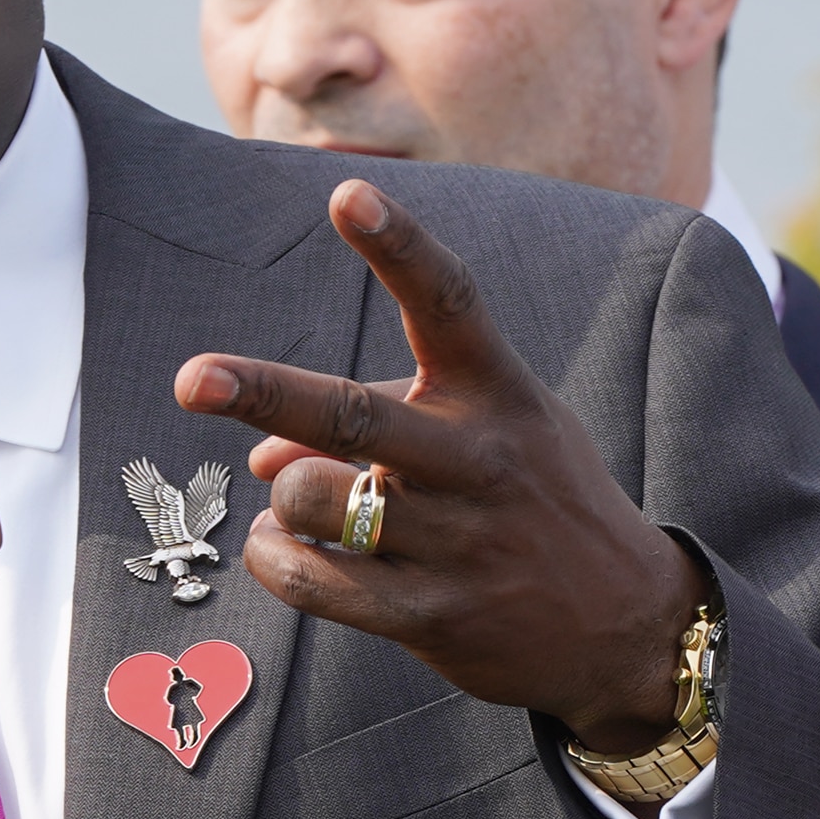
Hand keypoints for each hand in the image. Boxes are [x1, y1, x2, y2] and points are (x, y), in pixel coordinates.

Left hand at [176, 177, 705, 751]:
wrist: (625, 623)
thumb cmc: (533, 501)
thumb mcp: (486, 434)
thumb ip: (379, 419)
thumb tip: (259, 456)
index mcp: (497, 393)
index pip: (449, 302)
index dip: (399, 246)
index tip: (347, 195)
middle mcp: (481, 460)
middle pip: (355, 417)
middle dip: (265, 393)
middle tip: (194, 378)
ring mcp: (460, 541)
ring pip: (318, 501)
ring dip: (279, 496)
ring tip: (286, 504)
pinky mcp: (436, 615)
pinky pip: (317, 582)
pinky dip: (274, 559)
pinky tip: (276, 549)